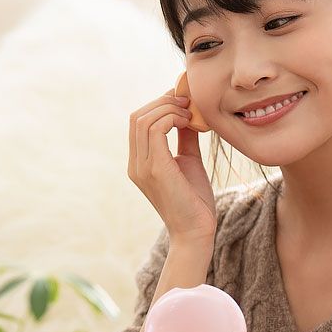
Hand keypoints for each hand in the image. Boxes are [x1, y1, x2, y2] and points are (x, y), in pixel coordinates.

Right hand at [127, 88, 216, 242]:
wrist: (196, 231)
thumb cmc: (194, 200)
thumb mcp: (188, 161)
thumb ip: (185, 138)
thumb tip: (190, 113)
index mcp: (139, 162)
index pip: (138, 122)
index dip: (159, 104)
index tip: (183, 100)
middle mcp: (135, 164)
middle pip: (138, 116)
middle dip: (163, 101)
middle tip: (187, 101)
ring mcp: (142, 167)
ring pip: (145, 119)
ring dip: (169, 108)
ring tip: (190, 113)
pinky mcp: (155, 168)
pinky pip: (156, 129)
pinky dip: (172, 118)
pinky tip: (188, 123)